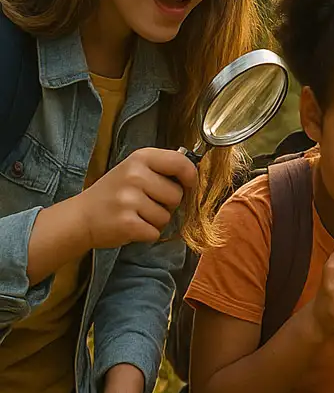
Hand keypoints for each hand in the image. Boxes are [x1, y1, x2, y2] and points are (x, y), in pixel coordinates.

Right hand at [76, 148, 198, 249]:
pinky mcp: (127, 223)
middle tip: (145, 203)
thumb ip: (162, 169)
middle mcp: (134, 176)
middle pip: (177, 195)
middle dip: (167, 204)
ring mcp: (129, 200)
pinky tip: (130, 226)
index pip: (180, 162)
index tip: (188, 185)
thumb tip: (195, 175)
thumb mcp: (134, 170)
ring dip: (155, 220)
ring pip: (166, 216)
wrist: (80, 217)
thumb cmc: (113, 194)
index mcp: (140, 158)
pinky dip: (146, 234)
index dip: (191, 177)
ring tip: (135, 214)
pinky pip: (154, 232)